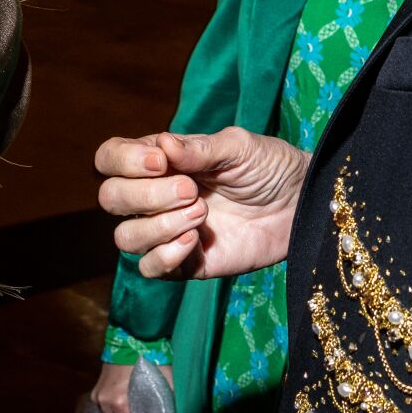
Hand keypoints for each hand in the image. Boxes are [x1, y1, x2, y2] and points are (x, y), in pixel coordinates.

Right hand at [96, 128, 308, 280]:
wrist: (302, 205)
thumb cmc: (270, 166)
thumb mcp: (238, 146)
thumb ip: (199, 148)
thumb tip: (161, 144)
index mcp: (160, 161)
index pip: (110, 159)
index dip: (123, 161)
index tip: (161, 161)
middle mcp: (156, 196)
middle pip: (111, 198)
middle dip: (145, 195)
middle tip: (192, 191)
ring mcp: (168, 231)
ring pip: (125, 237)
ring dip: (158, 225)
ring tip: (200, 214)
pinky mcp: (186, 264)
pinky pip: (150, 268)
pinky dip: (165, 256)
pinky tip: (195, 241)